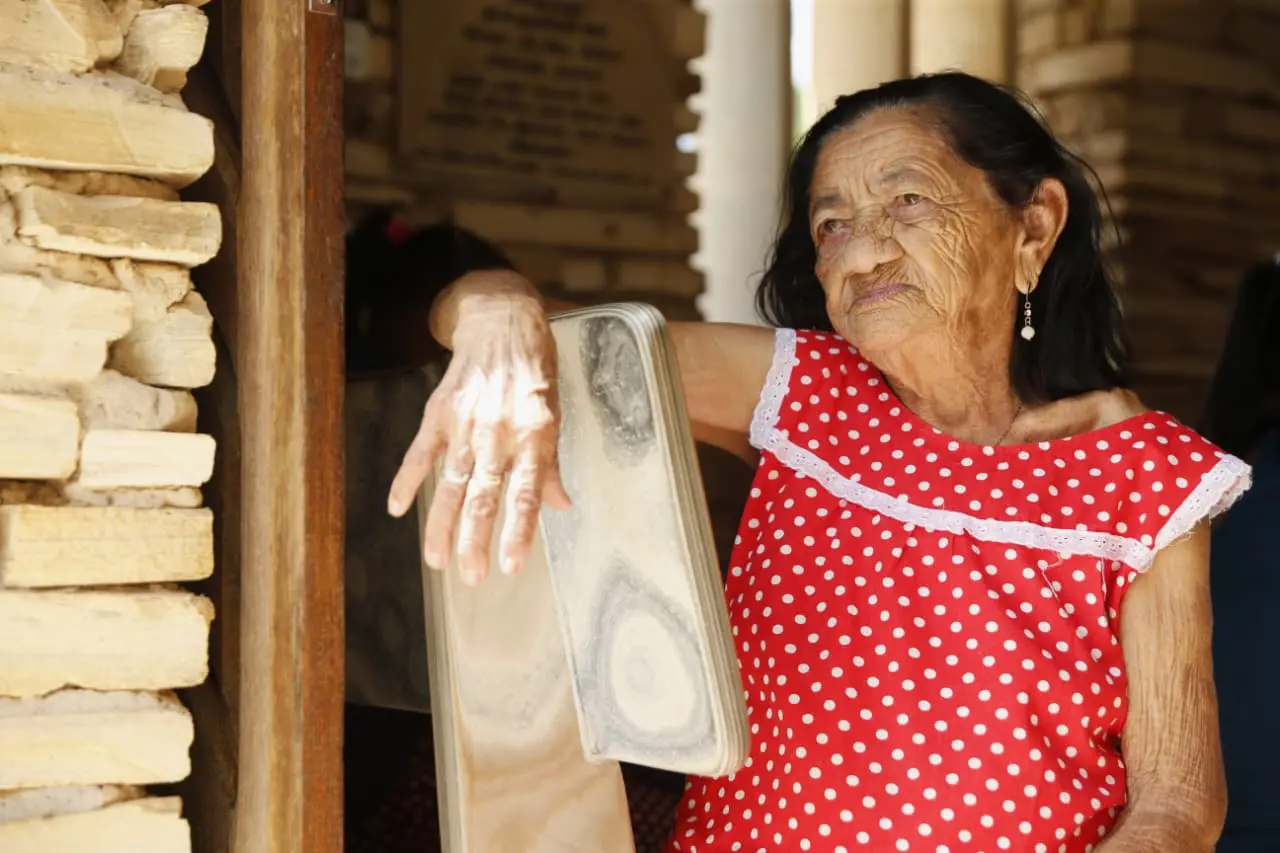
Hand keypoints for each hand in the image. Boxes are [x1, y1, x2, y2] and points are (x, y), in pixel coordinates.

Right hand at [387, 292, 571, 583]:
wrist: (501, 322)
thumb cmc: (535, 371)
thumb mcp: (556, 413)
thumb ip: (552, 464)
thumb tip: (560, 506)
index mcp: (534, 436)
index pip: (526, 496)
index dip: (518, 533)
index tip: (510, 568)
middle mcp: (498, 434)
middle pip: (483, 498)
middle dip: (475, 542)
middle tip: (471, 578)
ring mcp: (464, 425)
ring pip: (450, 485)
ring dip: (441, 526)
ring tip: (436, 561)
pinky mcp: (438, 414)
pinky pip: (419, 454)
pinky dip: (405, 481)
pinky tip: (396, 510)